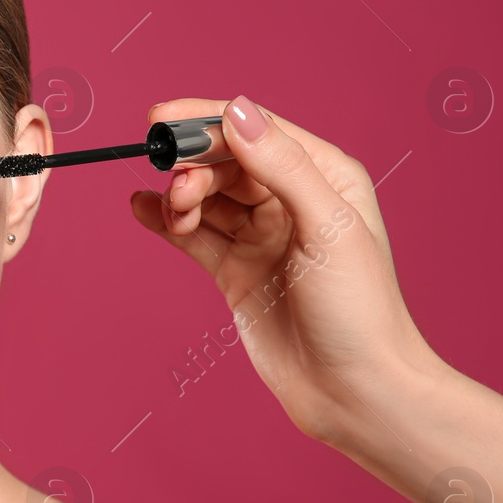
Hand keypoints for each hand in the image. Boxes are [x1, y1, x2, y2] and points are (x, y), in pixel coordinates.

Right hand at [128, 95, 444, 445]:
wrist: (353, 391)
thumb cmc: (359, 310)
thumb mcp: (325, 226)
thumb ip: (281, 165)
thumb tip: (236, 111)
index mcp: (325, 176)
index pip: (256, 130)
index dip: (208, 120)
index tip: (161, 119)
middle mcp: (292, 199)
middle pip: (225, 162)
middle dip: (194, 168)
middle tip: (178, 189)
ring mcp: (261, 236)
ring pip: (207, 196)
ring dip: (180, 196)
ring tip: (173, 212)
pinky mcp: (236, 271)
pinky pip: (194, 234)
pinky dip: (166, 221)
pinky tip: (143, 210)